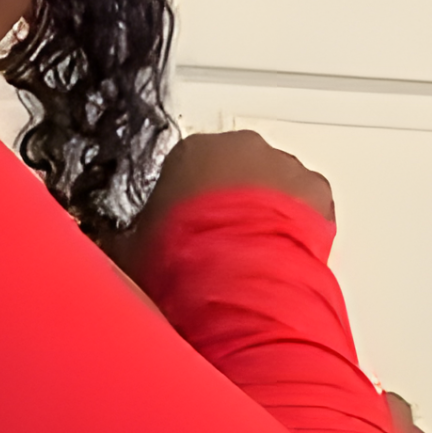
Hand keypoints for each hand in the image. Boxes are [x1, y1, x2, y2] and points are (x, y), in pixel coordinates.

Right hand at [110, 130, 334, 287]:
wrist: (235, 284)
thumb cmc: (183, 265)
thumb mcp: (133, 254)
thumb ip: (128, 242)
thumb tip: (115, 252)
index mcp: (192, 150)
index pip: (186, 168)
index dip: (182, 206)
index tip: (182, 236)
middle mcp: (241, 148)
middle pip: (235, 171)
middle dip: (229, 205)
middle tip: (218, 249)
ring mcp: (282, 168)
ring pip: (274, 186)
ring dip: (264, 216)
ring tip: (249, 262)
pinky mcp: (316, 193)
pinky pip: (307, 207)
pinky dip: (296, 230)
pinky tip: (277, 261)